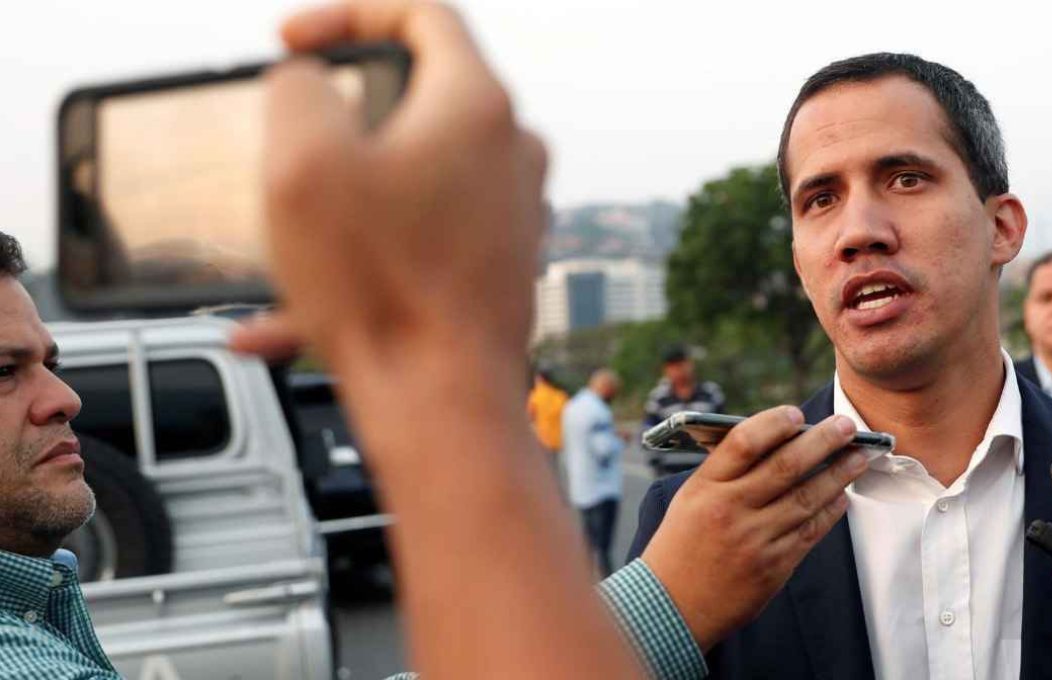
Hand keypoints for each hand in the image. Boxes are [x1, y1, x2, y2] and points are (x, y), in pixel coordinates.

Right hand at [234, 0, 543, 388]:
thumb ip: (296, 89)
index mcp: (477, 106)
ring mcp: (515, 212)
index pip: (422, 13)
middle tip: (289, 152)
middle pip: (417, 97)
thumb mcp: (301, 160)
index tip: (292, 45)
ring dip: (340, 209)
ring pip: (408, 183)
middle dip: (339, 121)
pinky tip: (282, 320)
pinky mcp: (503, 265)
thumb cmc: (384, 291)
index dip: (346, 13)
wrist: (445, 408)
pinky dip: (358, 268)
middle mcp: (512, 152)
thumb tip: (307, 82)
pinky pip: (416, 248)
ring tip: (284, 250)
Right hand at [642, 407, 868, 649]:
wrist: (672, 608)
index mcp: (705, 487)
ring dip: (838, 475)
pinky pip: (810, 532)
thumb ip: (727, 472)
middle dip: (823, 442)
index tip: (797, 414)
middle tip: (848, 426)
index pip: (744, 442)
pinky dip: (830, 511)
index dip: (774, 423)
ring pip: (807, 498)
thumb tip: (778, 441)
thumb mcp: (691, 499)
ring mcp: (754, 540)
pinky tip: (842, 496)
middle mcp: (730, 510)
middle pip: (786, 466)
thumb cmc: (682, 546)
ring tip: (858, 457)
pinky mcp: (773, 567)